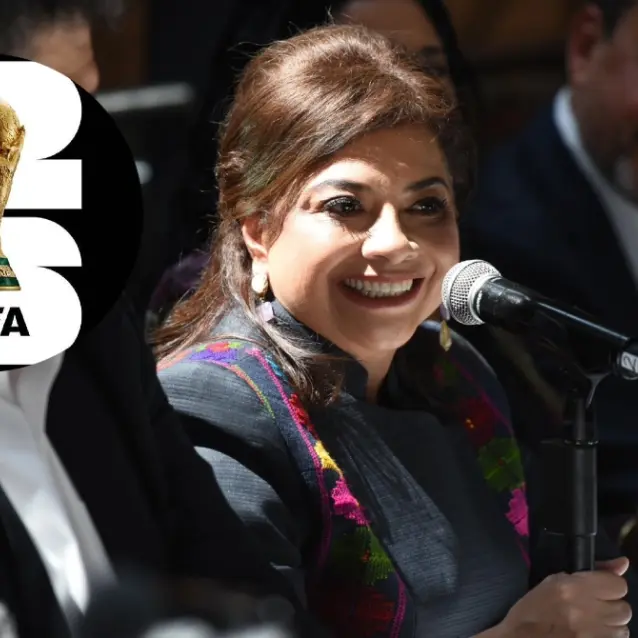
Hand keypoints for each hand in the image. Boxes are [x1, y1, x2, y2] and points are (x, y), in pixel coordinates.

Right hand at [498, 557, 631, 636]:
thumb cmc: (532, 611)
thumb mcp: (552, 582)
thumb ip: (590, 573)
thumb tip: (622, 563)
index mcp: (572, 589)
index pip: (617, 584)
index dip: (610, 585)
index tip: (599, 588)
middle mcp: (586, 612)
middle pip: (624, 609)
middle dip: (612, 607)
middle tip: (593, 608)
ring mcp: (593, 635)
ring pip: (622, 629)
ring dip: (610, 625)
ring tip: (591, 623)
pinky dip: (606, 637)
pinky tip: (590, 634)